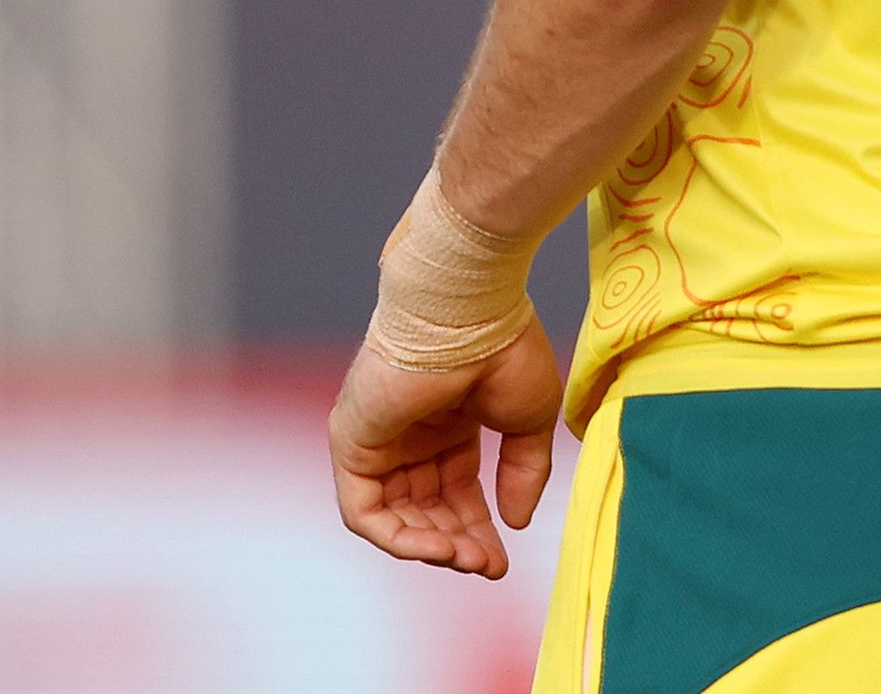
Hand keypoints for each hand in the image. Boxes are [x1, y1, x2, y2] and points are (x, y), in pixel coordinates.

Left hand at [330, 313, 562, 577]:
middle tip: (487, 566)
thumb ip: (523, 474)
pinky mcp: (352, 443)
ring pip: (395, 516)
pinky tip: (439, 547)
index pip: (455, 491)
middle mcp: (409, 433)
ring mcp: (378, 438)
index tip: (501, 561)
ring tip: (469, 559)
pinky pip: (364, 511)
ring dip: (432, 545)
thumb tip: (517, 523)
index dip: (478, 528)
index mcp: (448, 423)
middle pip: (426, 509)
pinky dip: (397, 537)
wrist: (471, 314)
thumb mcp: (529, 422)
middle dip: (458, 542)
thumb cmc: (505, 350)